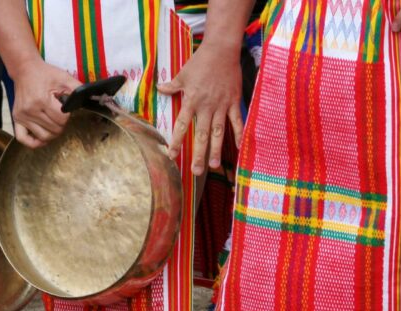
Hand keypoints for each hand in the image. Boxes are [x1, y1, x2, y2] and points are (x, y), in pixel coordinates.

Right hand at [9, 60, 80, 147]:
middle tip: (60, 115)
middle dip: (61, 124)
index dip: (67, 115)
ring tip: (53, 123)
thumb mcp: (64, 78)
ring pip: (43, 137)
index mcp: (42, 100)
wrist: (25, 70)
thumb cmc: (45, 74)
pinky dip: (34, 142)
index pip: (62, 119)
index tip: (65, 108)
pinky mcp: (16, 119)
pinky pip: (23, 139)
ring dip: (52, 133)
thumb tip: (90, 100)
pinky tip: (42, 138)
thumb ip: (77, 90)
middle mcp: (30, 110)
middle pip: (54, 130)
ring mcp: (21, 116)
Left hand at [158, 42, 243, 174]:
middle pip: (201, 135)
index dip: (176, 141)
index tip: (171, 155)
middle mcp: (206, 107)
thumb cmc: (201, 61)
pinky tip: (240, 148)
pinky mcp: (233, 102)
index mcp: (192, 101)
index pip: (182, 125)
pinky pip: (236, 121)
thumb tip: (160, 89)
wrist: (222, 50)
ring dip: (217, 150)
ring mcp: (221, 106)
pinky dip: (239, 134)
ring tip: (214, 166)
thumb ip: (172, 85)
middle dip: (199, 154)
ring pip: (218, 132)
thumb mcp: (183, 73)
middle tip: (196, 171)